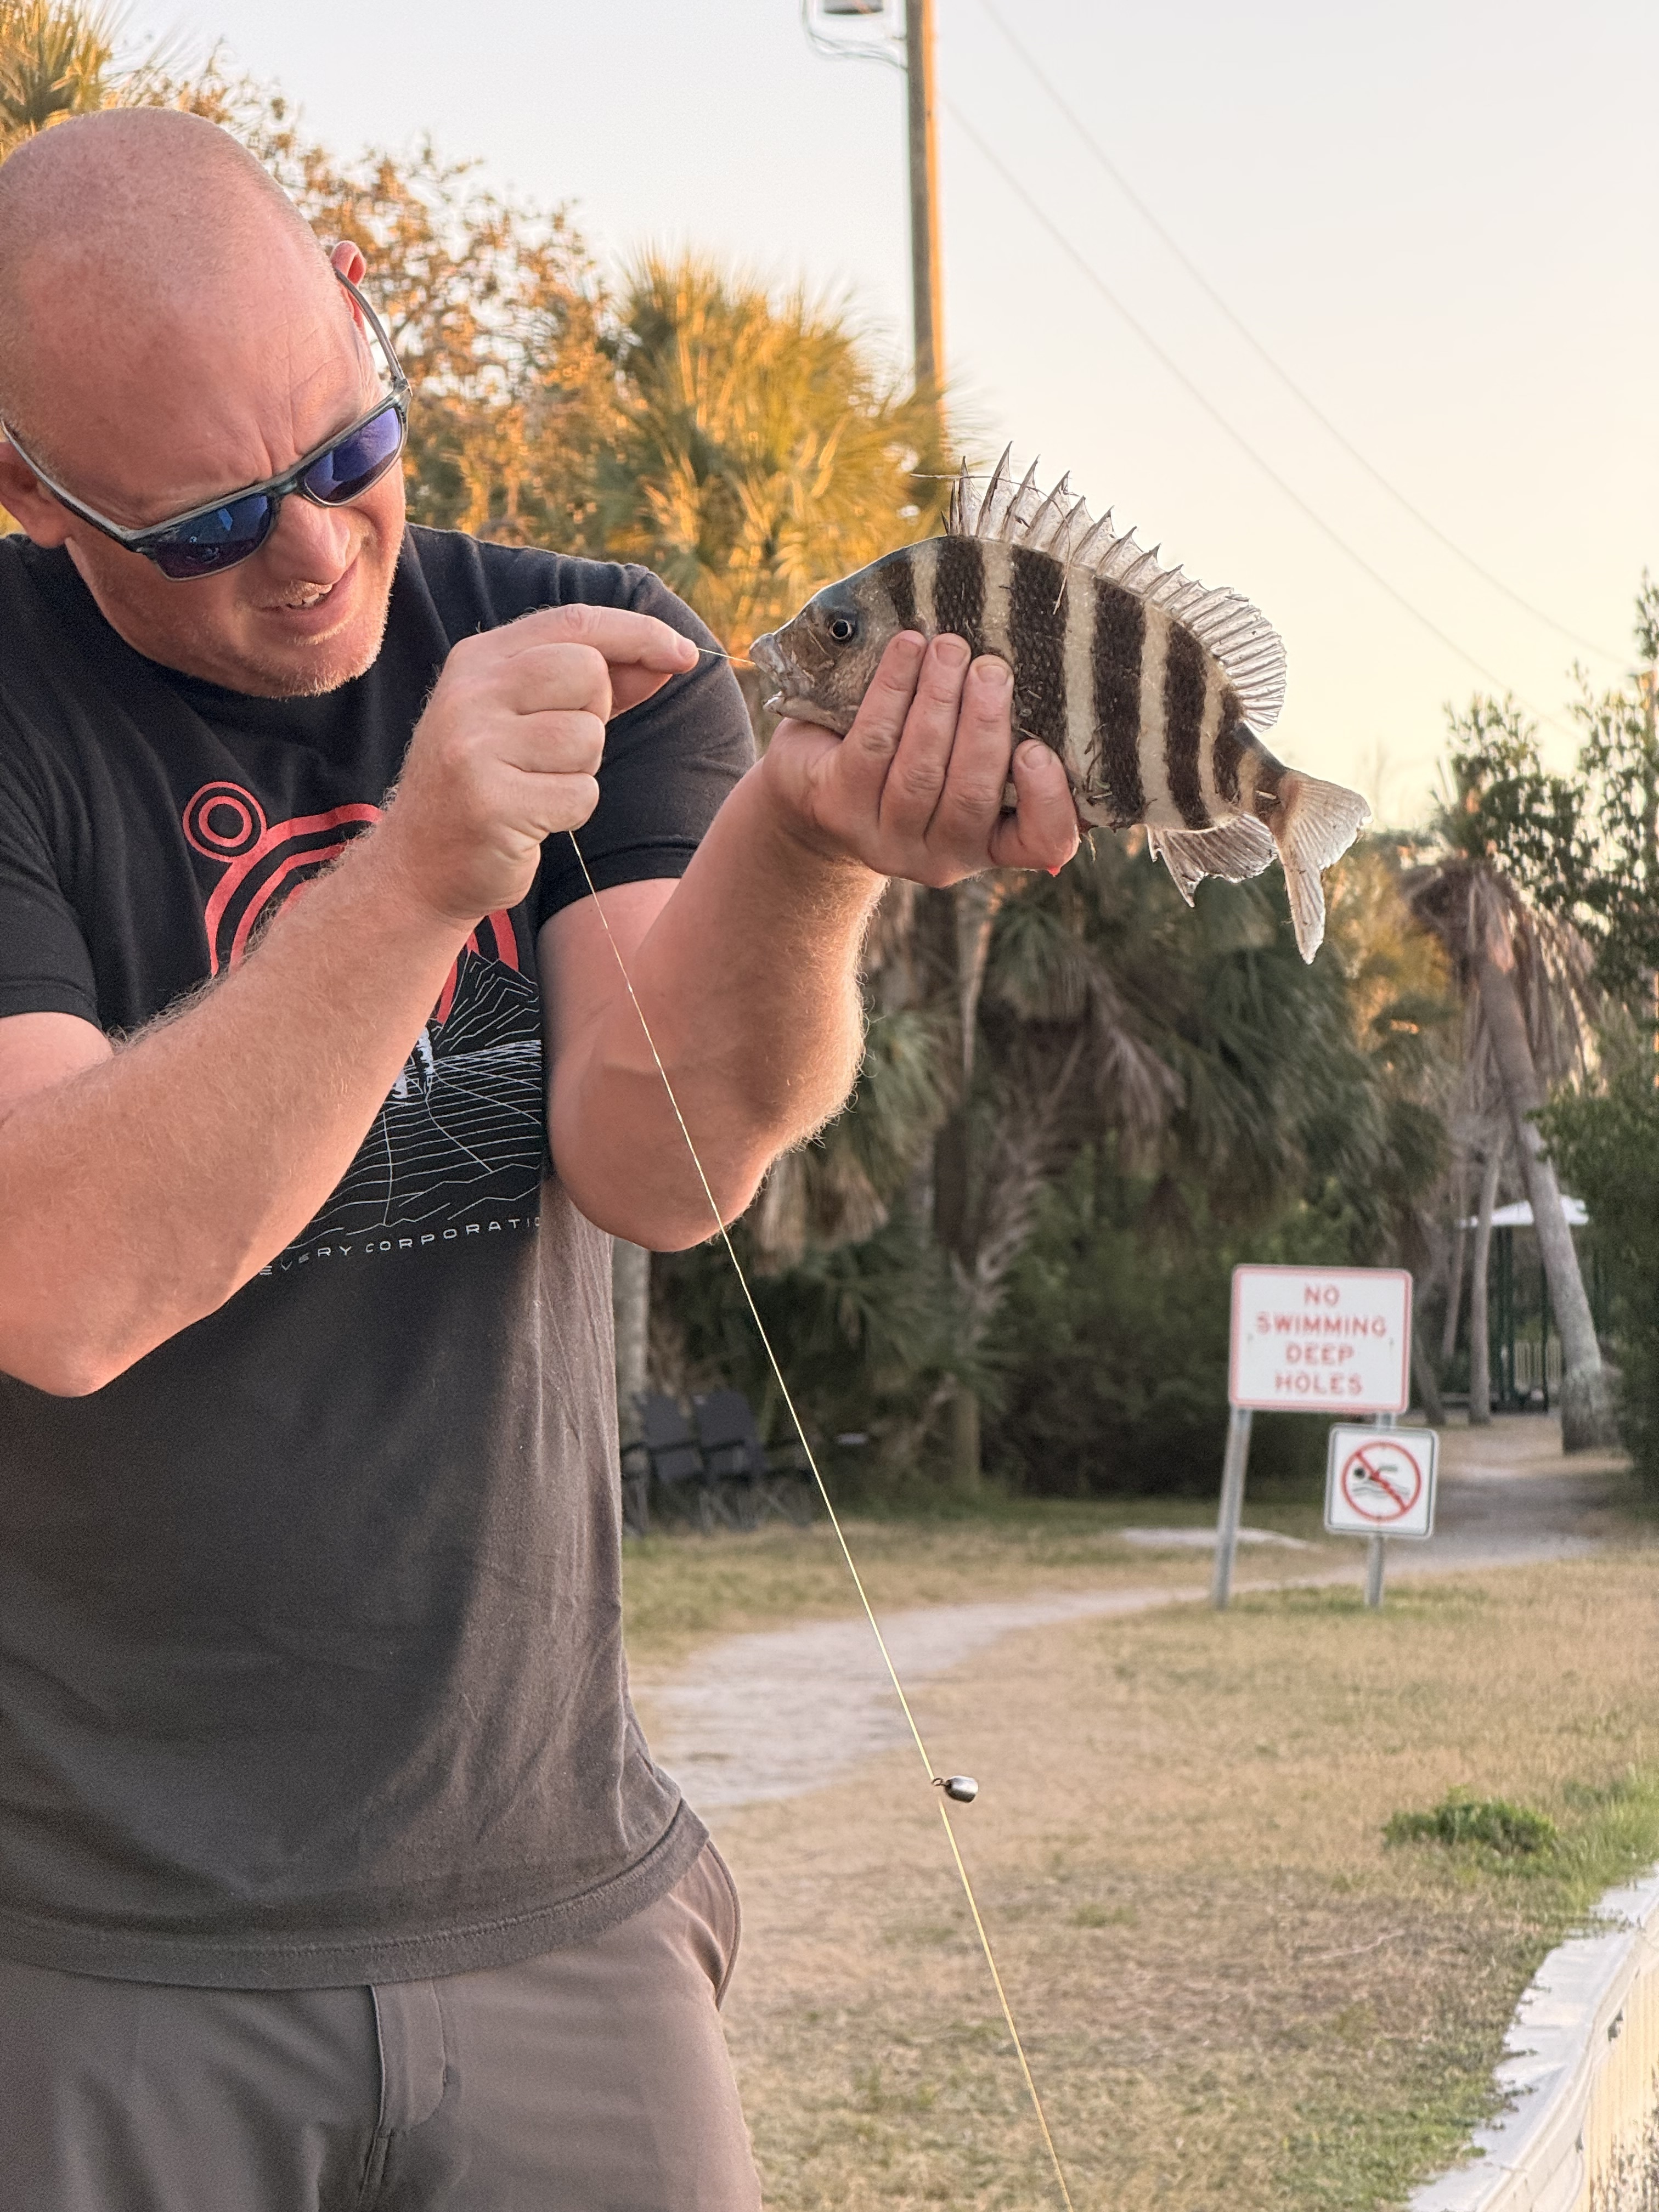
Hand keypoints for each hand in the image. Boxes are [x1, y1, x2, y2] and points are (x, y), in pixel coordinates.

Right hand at [375, 604, 697, 925]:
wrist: (420, 865)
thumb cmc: (491, 785)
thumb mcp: (530, 718)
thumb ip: (597, 685)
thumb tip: (673, 655)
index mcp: (478, 660)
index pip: (574, 623)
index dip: (639, 633)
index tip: (684, 655)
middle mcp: (470, 693)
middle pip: (587, 673)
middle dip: (595, 715)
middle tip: (556, 752)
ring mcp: (475, 746)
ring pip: (587, 737)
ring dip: (581, 770)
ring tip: (537, 786)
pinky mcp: (490, 803)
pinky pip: (580, 795)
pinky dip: (569, 811)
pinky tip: (531, 819)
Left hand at [760, 632, 1080, 885]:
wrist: (816, 785)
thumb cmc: (911, 757)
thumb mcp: (964, 756)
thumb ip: (1000, 734)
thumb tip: (1027, 668)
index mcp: (992, 843)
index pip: (1043, 842)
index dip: (1048, 800)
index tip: (1038, 749)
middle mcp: (942, 856)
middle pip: (971, 795)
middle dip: (983, 725)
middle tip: (991, 669)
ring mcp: (886, 841)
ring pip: (920, 771)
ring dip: (937, 700)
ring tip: (949, 648)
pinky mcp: (839, 809)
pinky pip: (873, 743)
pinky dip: (892, 690)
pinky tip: (907, 648)